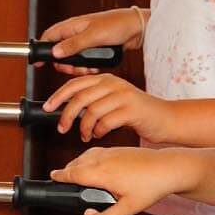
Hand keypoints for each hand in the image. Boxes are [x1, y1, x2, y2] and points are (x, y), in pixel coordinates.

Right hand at [40, 8, 144, 74]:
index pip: (49, 36)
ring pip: (72, 59)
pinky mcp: (95, 49)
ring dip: (78, 67)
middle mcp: (76, 33)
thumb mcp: (93, 36)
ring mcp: (85, 42)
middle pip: (59, 52)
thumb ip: (73, 45)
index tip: (39, 63)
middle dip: (65, 64)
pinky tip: (96, 67)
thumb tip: (55, 52)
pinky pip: (85, 61)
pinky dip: (88, 67)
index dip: (42, 49)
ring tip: (88, 69)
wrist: (139, 28)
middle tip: (73, 69)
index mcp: (72, 26)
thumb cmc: (117, 25)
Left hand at [43, 74, 176, 142]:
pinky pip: (106, 121)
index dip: (58, 95)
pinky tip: (100, 135)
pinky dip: (99, 131)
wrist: (167, 119)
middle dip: (66, 114)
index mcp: (106, 79)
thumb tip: (68, 109)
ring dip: (84, 127)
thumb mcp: (114, 100)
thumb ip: (94, 100)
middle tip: (62, 128)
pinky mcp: (132, 110)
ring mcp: (123, 96)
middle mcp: (114, 84)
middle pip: (80, 97)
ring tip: (85, 135)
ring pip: (91, 111)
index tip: (47, 107)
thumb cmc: (138, 113)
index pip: (75, 83)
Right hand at [50, 146, 195, 214]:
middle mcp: (103, 160)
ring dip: (76, 162)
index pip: (74, 173)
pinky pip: (94, 151)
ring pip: (85, 155)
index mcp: (102, 174)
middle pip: (76, 163)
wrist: (169, 167)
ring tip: (72, 171)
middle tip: (58, 176)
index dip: (61, 175)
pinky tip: (91, 163)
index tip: (52, 177)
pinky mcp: (117, 149)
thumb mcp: (131, 207)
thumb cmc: (153, 185)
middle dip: (66, 169)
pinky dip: (87, 157)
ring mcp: (110, 152)